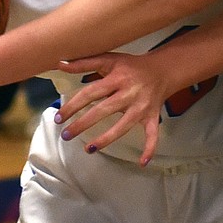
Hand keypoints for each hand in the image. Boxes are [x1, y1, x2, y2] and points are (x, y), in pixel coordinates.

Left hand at [56, 52, 170, 165]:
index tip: (59, 117)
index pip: (91, 93)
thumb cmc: (132, 66)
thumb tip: (60, 64)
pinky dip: (150, 148)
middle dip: (83, 124)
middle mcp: (130, 93)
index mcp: (117, 78)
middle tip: (66, 135)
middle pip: (104, 110)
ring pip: (124, 126)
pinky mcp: (153, 117)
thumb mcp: (109, 60)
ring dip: (106, 139)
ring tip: (89, 149)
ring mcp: (142, 107)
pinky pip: (153, 135)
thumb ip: (84, 63)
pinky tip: (142, 163)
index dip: (73, 106)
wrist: (163, 69)